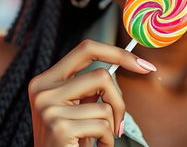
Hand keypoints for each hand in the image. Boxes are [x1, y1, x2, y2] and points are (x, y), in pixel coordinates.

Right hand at [28, 39, 155, 146]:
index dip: (118, 53)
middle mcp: (42, 90)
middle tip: (119, 123)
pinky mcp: (59, 127)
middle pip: (101, 76)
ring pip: (104, 105)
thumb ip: (89, 88)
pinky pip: (102, 126)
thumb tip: (131, 62)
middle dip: (118, 100)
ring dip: (110, 127)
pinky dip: (106, 141)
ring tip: (99, 139)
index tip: (144, 64)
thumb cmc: (68, 141)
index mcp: (45, 80)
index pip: (86, 49)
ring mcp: (48, 108)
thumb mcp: (74, 108)